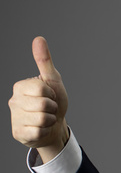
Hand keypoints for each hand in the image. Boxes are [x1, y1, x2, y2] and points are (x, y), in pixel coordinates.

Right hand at [9, 37, 69, 162]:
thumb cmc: (53, 101)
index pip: (41, 88)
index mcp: (20, 87)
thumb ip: (45, 61)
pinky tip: (41, 128)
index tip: (50, 95)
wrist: (55, 125)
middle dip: (52, 107)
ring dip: (50, 119)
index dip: (51, 93)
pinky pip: (38, 132)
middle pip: (42, 104)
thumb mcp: (52, 80)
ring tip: (46, 117)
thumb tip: (38, 39)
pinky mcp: (18, 133)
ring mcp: (14, 118)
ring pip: (41, 119)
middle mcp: (13, 101)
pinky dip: (46, 130)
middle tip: (49, 108)